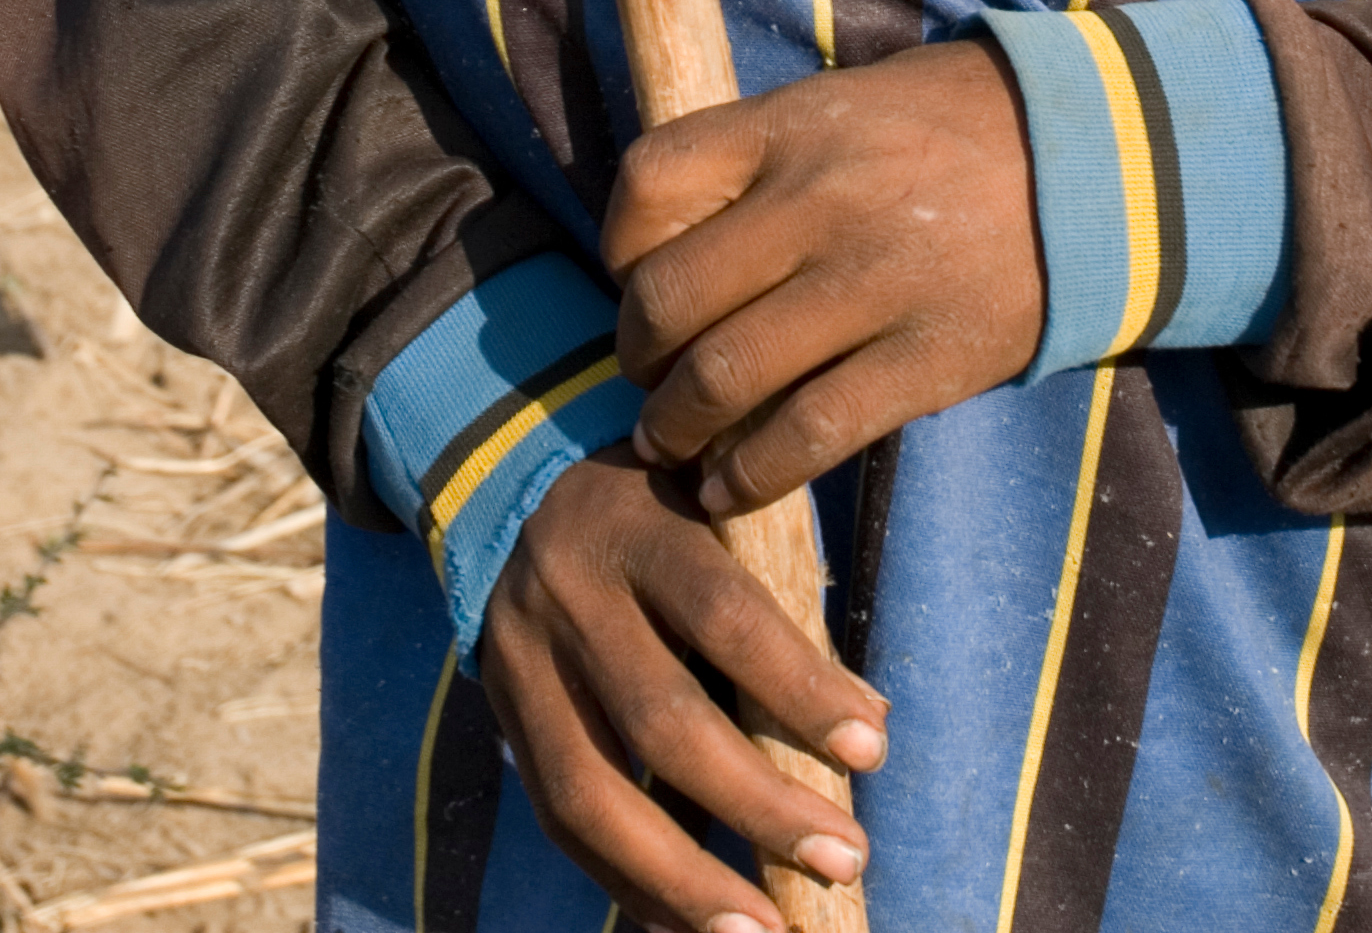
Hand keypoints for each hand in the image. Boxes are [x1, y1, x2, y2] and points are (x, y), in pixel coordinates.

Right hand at [479, 443, 884, 932]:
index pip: (725, 614)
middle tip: (842, 858)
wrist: (520, 484)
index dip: (799, 687)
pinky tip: (691, 925)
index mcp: (638, 525)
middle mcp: (569, 594)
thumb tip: (864, 727)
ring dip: (684, 880)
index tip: (873, 747)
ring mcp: (520, 663)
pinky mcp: (499, 718)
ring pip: (593, 793)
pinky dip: (627, 884)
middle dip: (757, 805)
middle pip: (661, 720)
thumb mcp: (714, 509)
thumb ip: (774, 594)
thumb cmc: (664, 503)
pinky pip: (559, 821)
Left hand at [606, 39, 1044, 517]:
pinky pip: (805, 437)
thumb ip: (761, 157)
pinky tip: (730, 489)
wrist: (1097, 156)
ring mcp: (871, 283)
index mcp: (792, 125)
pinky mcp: (923, 359)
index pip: (649, 183)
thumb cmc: (953, 127)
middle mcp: (818, 200)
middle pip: (667, 299)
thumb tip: (667, 239)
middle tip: (647, 380)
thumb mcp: (846, 104)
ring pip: (721, 380)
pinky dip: (748, 478)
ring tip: (672, 445)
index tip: (636, 280)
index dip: (620, 248)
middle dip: (637, 357)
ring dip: (675, 431)